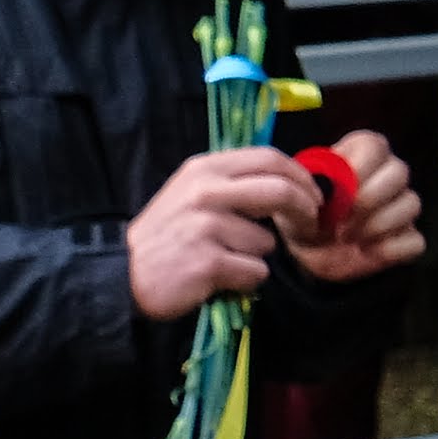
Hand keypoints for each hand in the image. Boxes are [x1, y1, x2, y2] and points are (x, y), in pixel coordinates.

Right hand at [126, 147, 305, 314]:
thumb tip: (287, 182)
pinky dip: (245, 281)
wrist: (124, 273)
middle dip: (304, 211)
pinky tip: (219, 278)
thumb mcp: (191, 193)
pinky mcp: (210, 261)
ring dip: (255, 257)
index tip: (313, 195)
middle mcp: (206, 192)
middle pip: (280, 192)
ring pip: (267, 242)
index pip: (268, 158)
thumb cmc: (167, 235)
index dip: (300, 176)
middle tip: (309, 227)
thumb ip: (233, 183)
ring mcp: (207, 226)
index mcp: (204, 169)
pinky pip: (255, 272)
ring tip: (225, 260)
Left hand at [283, 129, 426, 282]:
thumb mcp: (292, 200)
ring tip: (349, 237)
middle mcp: (386, 175)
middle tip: (343, 220)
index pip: (374, 145)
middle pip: (399, 172)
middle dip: (370, 198)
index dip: (360, 167)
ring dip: (378, 225)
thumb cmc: (302, 217)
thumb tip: (322, 190)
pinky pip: (415, 240)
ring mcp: (401, 206)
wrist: (308, 255)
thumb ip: (301, 190)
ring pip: (411, 204)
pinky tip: (366, 251)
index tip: (339, 191)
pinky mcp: (409, 236)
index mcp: (358, 155)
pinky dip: (390, 249)